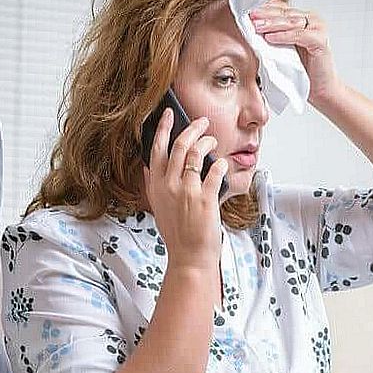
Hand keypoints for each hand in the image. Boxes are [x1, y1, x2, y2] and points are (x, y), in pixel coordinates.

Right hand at [142, 108, 228, 272]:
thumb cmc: (178, 235)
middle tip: (203, 122)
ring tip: (214, 142)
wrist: (189, 257)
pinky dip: (221, 164)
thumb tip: (148, 167)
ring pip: (196, 153)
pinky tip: (223, 164)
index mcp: (156, 186)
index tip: (169, 115)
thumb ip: (154, 186)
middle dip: (193, 128)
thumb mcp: (158, 208)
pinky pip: (215, 171)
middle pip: (179, 145)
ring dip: (208, 143)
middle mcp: (169, 186)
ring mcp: (187, 191)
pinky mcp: (205, 198)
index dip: (164, 128)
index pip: (156, 149)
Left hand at [250, 0, 340, 105]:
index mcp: (303, 19)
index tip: (247, 11)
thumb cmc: (303, 71)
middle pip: (285, 13)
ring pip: (290, 22)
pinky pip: (299, 35)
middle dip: (265, 15)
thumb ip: (273, 35)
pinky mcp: (320, 41)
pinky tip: (270, 37)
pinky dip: (284, 36)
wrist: (321, 89)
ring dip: (271, 24)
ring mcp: (318, 28)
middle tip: (249, 17)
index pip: (281, 8)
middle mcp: (312, 20)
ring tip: (256, 26)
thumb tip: (251, 28)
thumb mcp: (283, 49)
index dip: (264, 9)